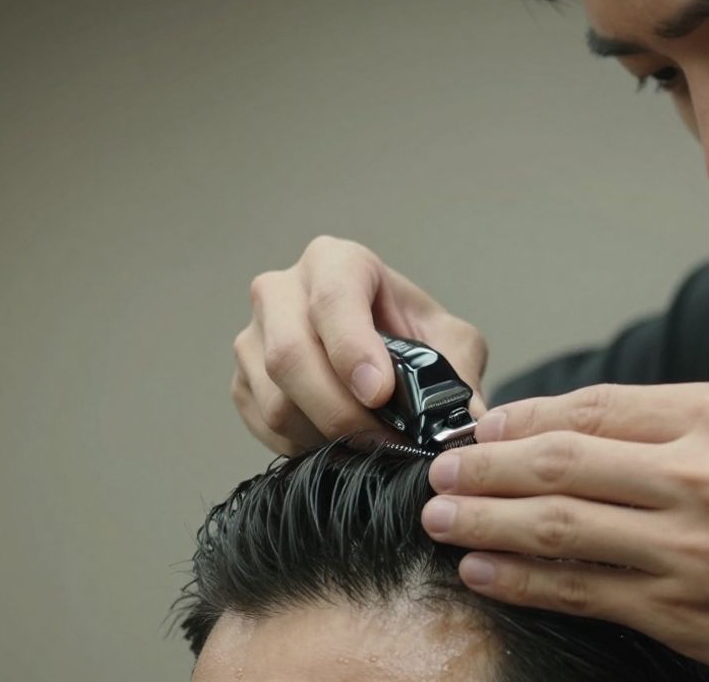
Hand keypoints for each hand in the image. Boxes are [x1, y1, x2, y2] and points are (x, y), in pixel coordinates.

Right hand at [233, 235, 487, 453]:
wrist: (377, 353)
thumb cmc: (410, 335)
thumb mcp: (450, 340)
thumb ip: (459, 372)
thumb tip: (467, 423)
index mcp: (335, 263)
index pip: (332, 299)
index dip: (352, 350)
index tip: (379, 394)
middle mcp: (282, 291)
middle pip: (289, 355)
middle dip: (340, 409)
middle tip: (384, 442)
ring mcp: (253, 338)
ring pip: (275, 400)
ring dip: (326, 435)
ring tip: (371, 445)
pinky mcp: (242, 383)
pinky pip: (264, 426)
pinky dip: (304, 447)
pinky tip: (339, 443)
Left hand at [420, 383, 708, 681]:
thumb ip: (688, 419)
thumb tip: (590, 421)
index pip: (596, 406)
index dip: (526, 417)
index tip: (484, 426)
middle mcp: (700, 476)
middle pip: (560, 462)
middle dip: (484, 465)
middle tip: (439, 468)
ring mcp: (688, 548)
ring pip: (557, 525)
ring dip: (485, 520)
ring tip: (440, 515)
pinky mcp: (681, 611)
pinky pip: (580, 589)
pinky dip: (522, 578)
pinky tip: (484, 570)